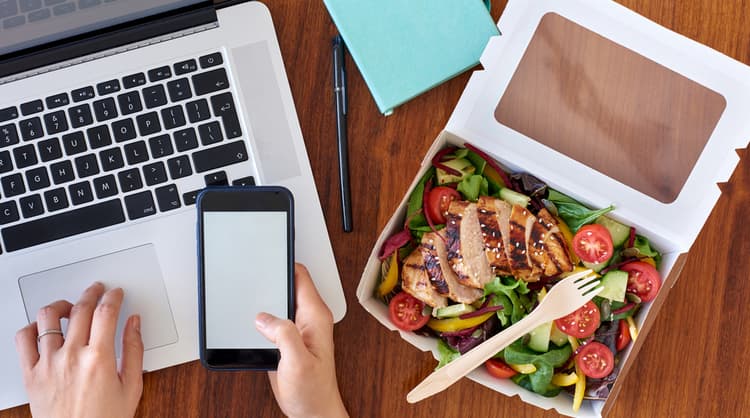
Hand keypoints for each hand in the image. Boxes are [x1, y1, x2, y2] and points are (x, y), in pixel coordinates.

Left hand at [15, 282, 143, 417]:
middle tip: (97, 290)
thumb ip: (134, 350)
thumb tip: (134, 324)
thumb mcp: (131, 387)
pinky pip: (23, 339)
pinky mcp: (31, 373)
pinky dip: (32, 327)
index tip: (115, 294)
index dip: (112, 297)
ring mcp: (48, 363)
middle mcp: (71, 357)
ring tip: (69, 306)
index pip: (105, 312)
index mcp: (99, 359)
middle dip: (92, 293)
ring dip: (61, 305)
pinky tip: (43, 328)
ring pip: (48, 317)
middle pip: (80, 309)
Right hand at [255, 264, 347, 417]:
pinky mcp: (285, 340)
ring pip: (276, 302)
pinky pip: (270, 319)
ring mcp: (295, 328)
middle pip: (286, 285)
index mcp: (315, 317)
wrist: (312, 412)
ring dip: (261, 299)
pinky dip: (258, 318)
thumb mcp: (298, 361)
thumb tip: (264, 317)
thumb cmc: (313, 391)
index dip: (284, 262)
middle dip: (268, 278)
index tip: (267, 255)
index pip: (300, 276)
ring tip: (242, 294)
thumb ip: (284, 335)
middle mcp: (307, 319)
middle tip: (247, 274)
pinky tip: (245, 320)